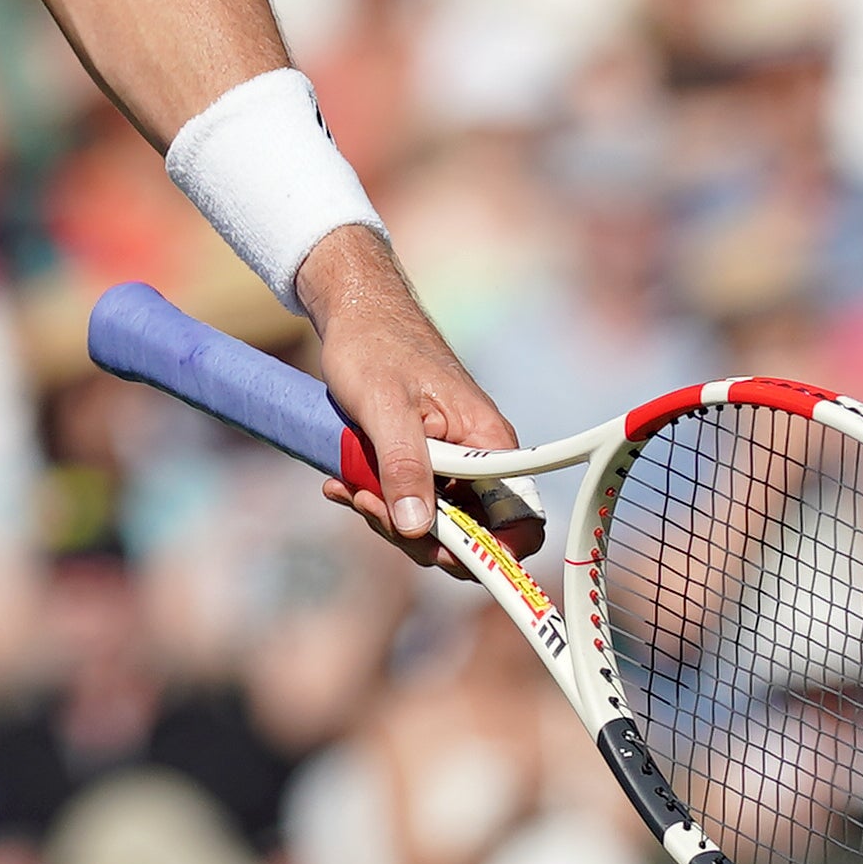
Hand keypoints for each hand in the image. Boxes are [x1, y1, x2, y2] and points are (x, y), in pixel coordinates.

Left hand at [301, 227, 524, 569]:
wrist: (354, 309)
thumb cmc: (373, 345)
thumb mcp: (383, 409)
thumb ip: (403, 467)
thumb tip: (418, 530)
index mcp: (489, 444)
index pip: (519, 522)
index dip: (490, 553)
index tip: (438, 554)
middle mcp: (481, 458)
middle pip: (468, 533)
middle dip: (415, 533)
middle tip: (365, 501)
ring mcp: (453, 462)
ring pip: (433, 522)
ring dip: (387, 516)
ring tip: (346, 487)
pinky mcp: (426, 460)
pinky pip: (411, 499)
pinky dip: (378, 501)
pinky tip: (343, 484)